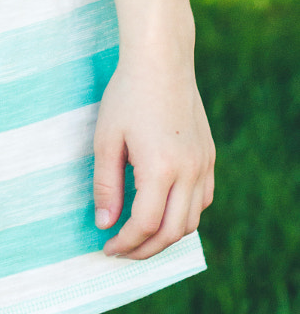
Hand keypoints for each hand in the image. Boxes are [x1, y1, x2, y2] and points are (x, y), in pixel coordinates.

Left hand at [93, 52, 214, 258]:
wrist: (161, 62)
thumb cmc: (127, 96)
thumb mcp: (106, 139)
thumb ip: (106, 185)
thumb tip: (104, 224)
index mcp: (161, 169)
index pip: (145, 225)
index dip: (125, 243)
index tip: (107, 247)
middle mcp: (189, 172)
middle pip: (171, 231)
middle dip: (145, 249)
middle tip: (121, 251)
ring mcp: (204, 165)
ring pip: (191, 220)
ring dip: (166, 235)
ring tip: (139, 236)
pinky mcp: (209, 157)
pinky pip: (203, 200)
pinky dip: (184, 215)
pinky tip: (163, 211)